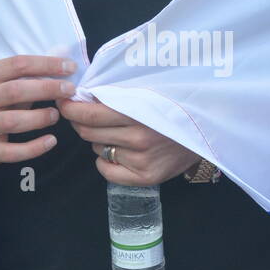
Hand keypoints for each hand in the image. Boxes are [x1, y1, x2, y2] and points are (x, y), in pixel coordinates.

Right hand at [0, 54, 77, 170]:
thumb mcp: (3, 82)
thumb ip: (30, 73)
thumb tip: (65, 56)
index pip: (17, 64)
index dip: (46, 64)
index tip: (70, 67)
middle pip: (14, 90)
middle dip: (46, 88)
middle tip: (69, 90)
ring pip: (11, 120)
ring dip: (38, 118)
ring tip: (56, 115)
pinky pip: (11, 151)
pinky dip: (33, 148)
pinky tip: (50, 141)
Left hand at [57, 96, 199, 184]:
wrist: (206, 132)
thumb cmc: (174, 107)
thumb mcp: (150, 92)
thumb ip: (119, 93)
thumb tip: (83, 93)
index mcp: (140, 112)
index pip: (90, 113)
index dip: (70, 107)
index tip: (63, 101)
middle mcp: (140, 138)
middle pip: (88, 131)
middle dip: (79, 121)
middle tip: (81, 114)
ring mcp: (142, 160)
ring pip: (97, 148)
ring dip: (99, 139)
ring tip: (117, 131)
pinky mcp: (144, 177)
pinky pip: (106, 170)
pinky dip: (105, 161)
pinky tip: (118, 152)